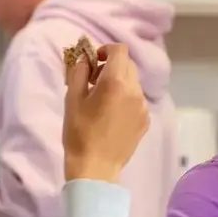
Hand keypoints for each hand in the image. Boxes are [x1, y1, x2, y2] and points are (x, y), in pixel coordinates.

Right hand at [63, 43, 148, 183]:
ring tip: (102, 100)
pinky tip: (111, 115)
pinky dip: (125, 99)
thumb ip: (79, 71)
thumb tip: (85, 58)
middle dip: (111, 66)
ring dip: (119, 83)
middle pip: (128, 65)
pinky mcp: (145, 121)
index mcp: (116, 82)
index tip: (94, 61)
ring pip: (133, 83)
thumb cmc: (79, 132)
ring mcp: (143, 107)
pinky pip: (136, 100)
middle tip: (93, 81)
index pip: (120, 50)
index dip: (106, 50)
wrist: (96, 167)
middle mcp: (135, 91)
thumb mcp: (72, 98)